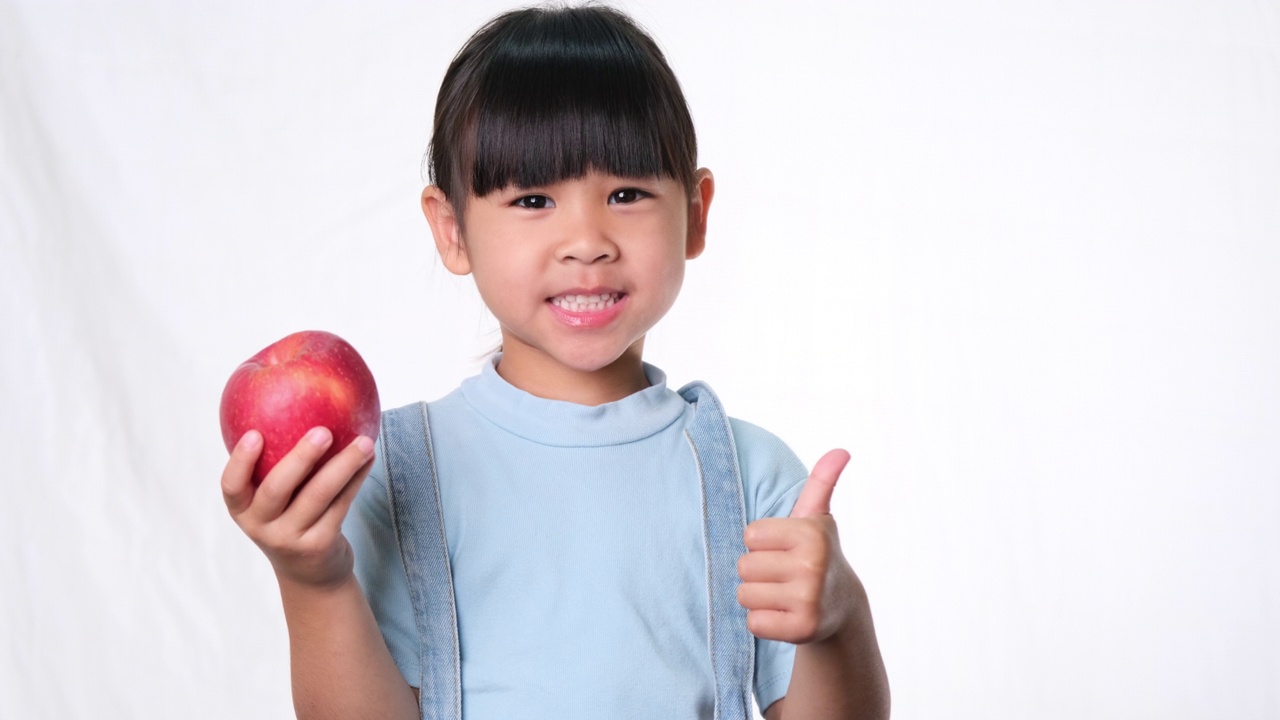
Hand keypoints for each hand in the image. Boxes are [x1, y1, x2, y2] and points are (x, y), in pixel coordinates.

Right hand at [221, 427, 374, 588]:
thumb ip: (272, 462)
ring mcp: (290, 539)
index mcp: (242, 510)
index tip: (254, 433)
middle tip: (324, 431)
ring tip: (364, 441)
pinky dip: (357, 478)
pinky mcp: (320, 545)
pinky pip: (341, 505)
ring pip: (318, 496)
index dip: (240, 461)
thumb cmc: (289, 518)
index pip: (231, 486)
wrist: (309, 574)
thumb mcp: (272, 500)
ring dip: (344, 465)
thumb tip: (291, 396)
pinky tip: (368, 458)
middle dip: (300, 458)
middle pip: (277, 490)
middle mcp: (261, 527)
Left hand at [737, 449, 861, 644]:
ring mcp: (808, 600)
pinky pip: (754, 623)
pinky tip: (785, 615)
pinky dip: (764, 621)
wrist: (841, 606)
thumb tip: (841, 451)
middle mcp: (812, 566)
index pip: (750, 535)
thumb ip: (821, 481)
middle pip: (744, 565)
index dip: (762, 543)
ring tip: (784, 594)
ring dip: (758, 596)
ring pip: (745, 594)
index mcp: (811, 534)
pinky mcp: (802, 629)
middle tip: (784, 575)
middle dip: (758, 571)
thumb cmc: (817, 554)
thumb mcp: (818, 517)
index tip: (785, 549)